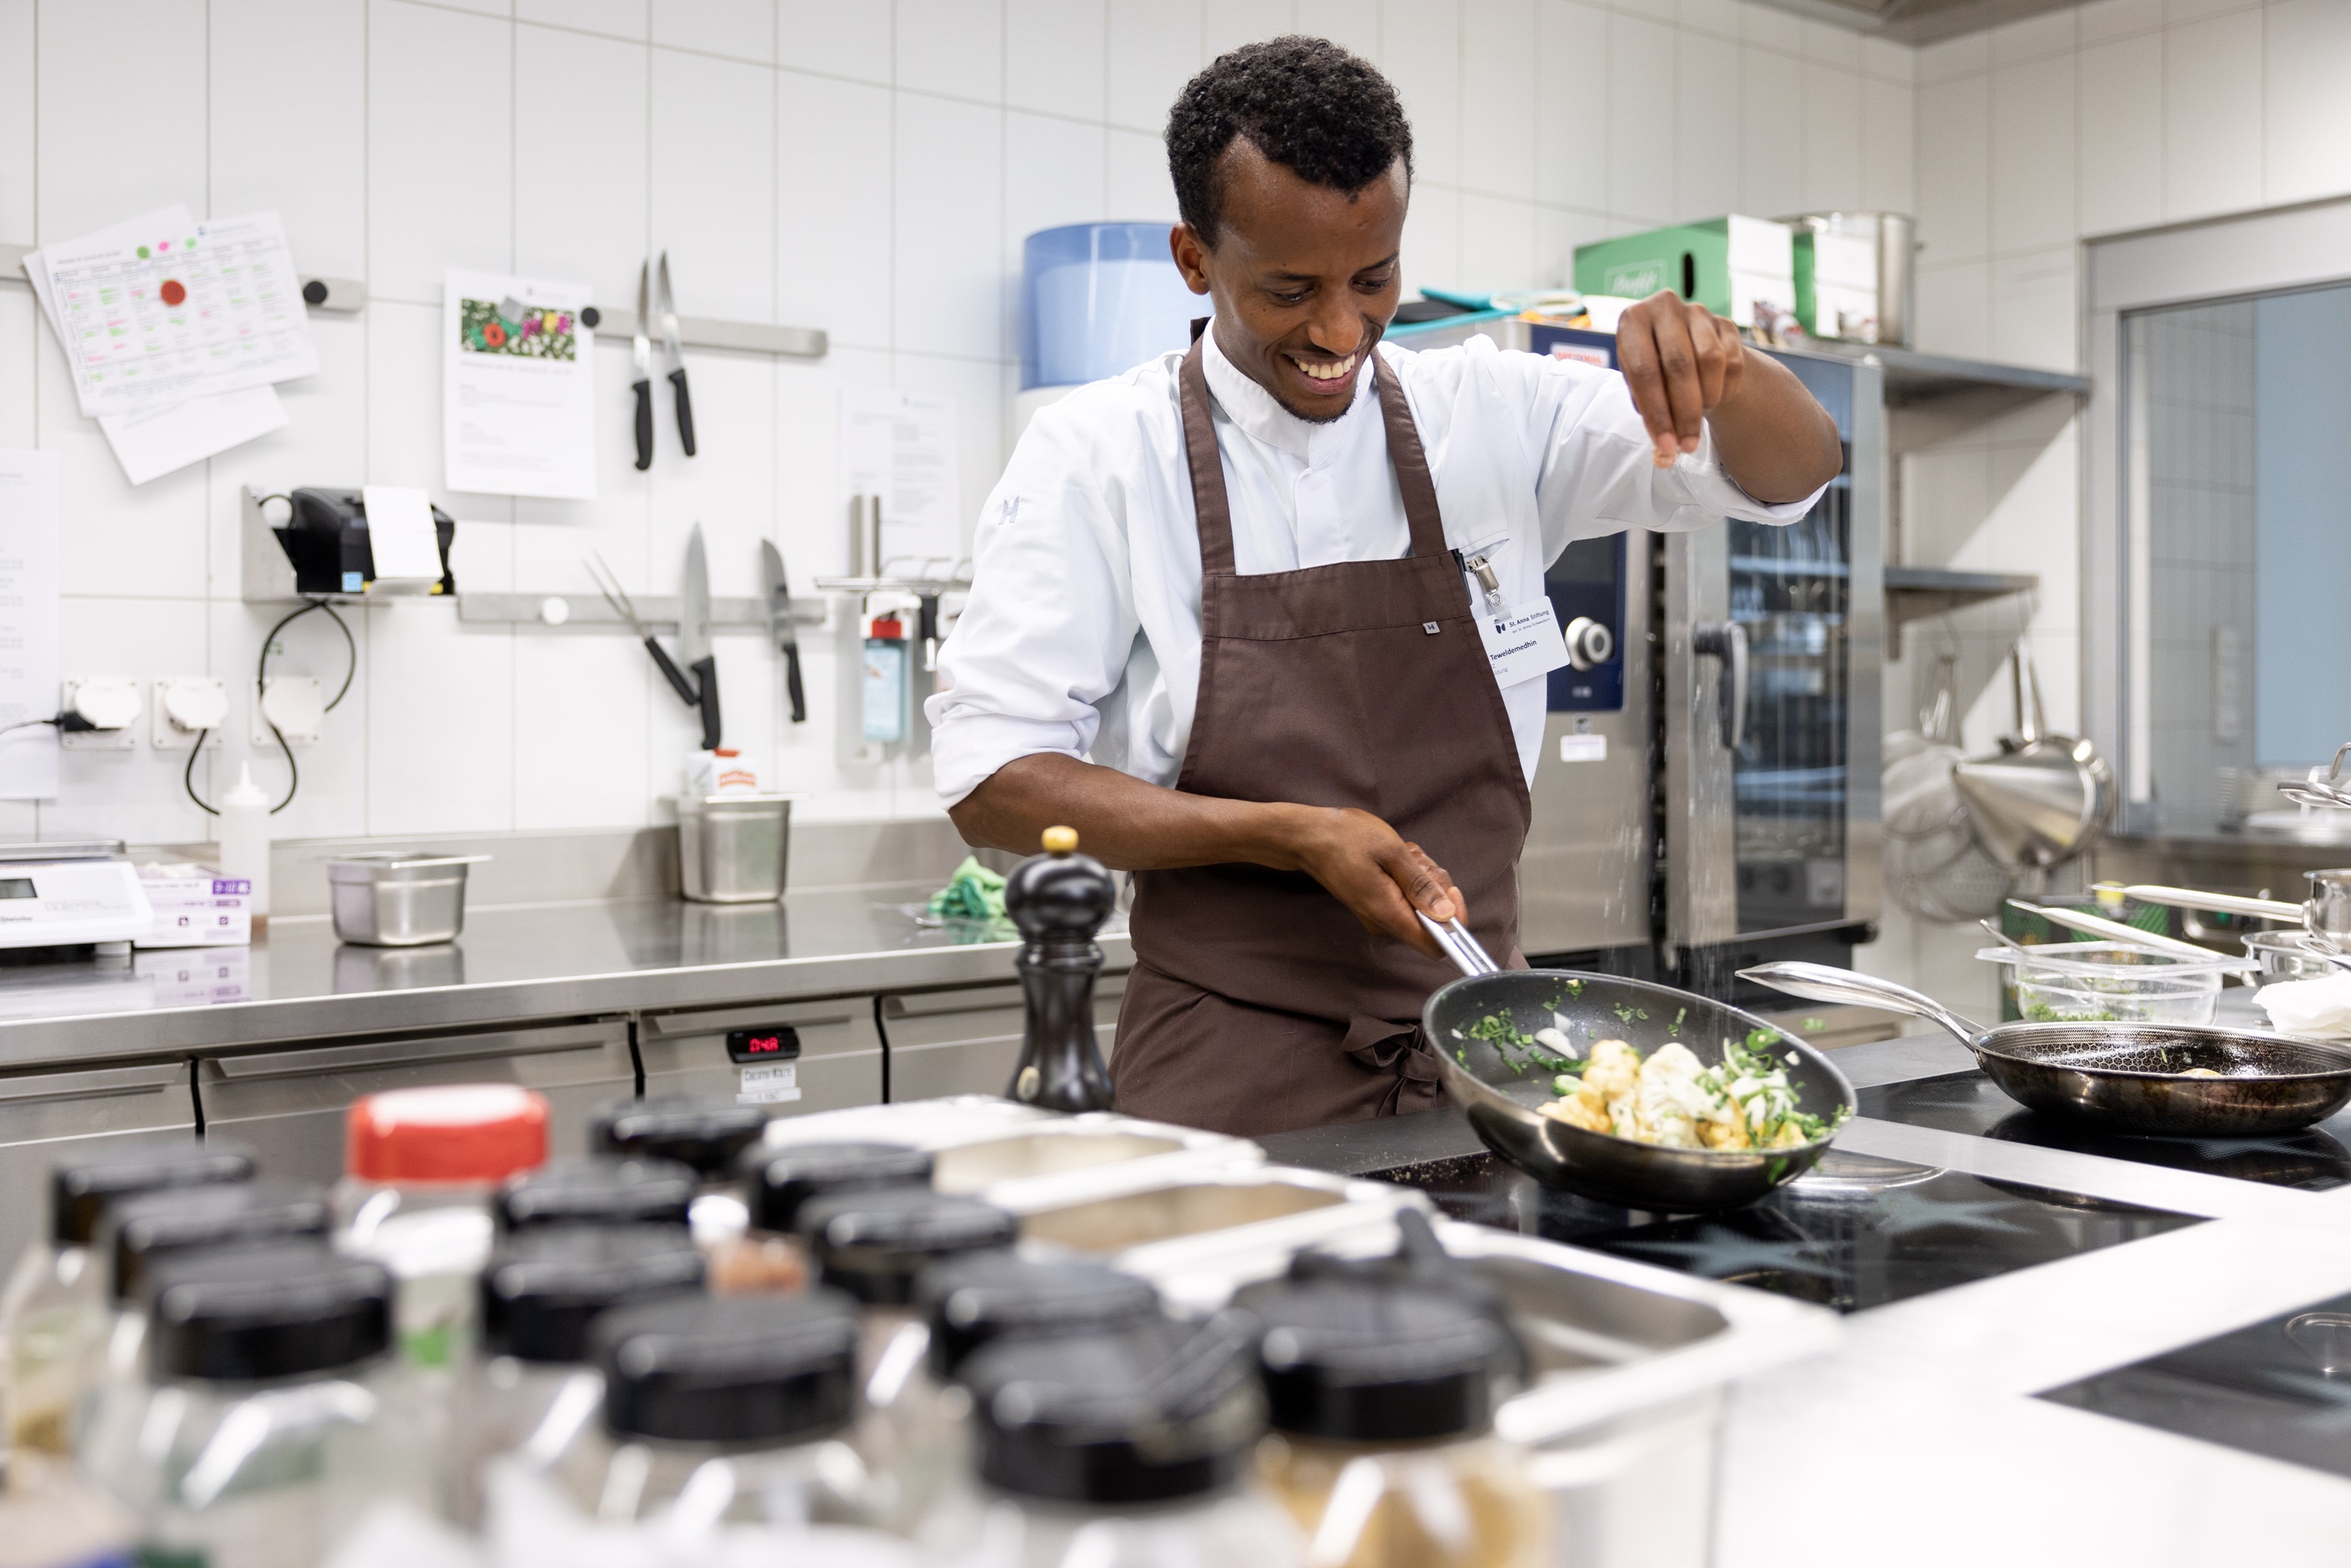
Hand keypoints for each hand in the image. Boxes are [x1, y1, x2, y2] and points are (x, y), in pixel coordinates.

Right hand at [1281, 806, 1468, 961]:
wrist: (1309, 837)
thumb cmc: (1347, 839)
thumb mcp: (1391, 853)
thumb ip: (1420, 885)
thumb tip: (1446, 915)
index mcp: (1390, 914)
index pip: (1435, 945)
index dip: (1453, 922)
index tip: (1449, 890)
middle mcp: (1386, 922)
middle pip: (1433, 919)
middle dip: (1434, 885)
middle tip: (1414, 858)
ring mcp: (1381, 913)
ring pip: (1421, 903)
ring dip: (1420, 874)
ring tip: (1400, 853)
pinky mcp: (1377, 903)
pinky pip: (1407, 895)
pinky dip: (1409, 874)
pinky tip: (1394, 857)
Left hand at [1614, 291, 1746, 468]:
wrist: (1685, 346)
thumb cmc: (1653, 371)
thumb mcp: (1640, 387)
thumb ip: (1650, 415)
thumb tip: (1666, 452)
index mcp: (1632, 320)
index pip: (1644, 371)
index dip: (1656, 413)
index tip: (1666, 445)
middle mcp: (1664, 306)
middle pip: (1679, 365)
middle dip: (1685, 413)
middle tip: (1687, 446)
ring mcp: (1698, 312)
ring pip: (1711, 360)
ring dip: (1707, 399)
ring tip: (1699, 417)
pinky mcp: (1725, 323)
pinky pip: (1733, 361)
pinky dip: (1725, 389)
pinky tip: (1714, 398)